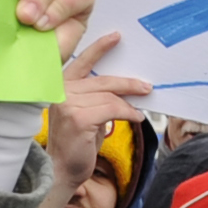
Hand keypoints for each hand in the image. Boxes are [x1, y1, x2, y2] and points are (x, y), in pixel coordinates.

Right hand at [32, 31, 151, 207]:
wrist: (60, 170)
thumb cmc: (74, 144)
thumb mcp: (85, 114)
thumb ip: (97, 98)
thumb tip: (126, 89)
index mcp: (61, 86)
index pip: (81, 62)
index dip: (99, 48)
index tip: (116, 37)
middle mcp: (61, 91)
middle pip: (102, 80)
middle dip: (128, 84)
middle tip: (147, 87)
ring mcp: (68, 103)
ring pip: (109, 96)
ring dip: (129, 104)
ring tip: (139, 112)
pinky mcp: (78, 117)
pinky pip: (112, 109)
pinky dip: (127, 113)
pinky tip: (134, 118)